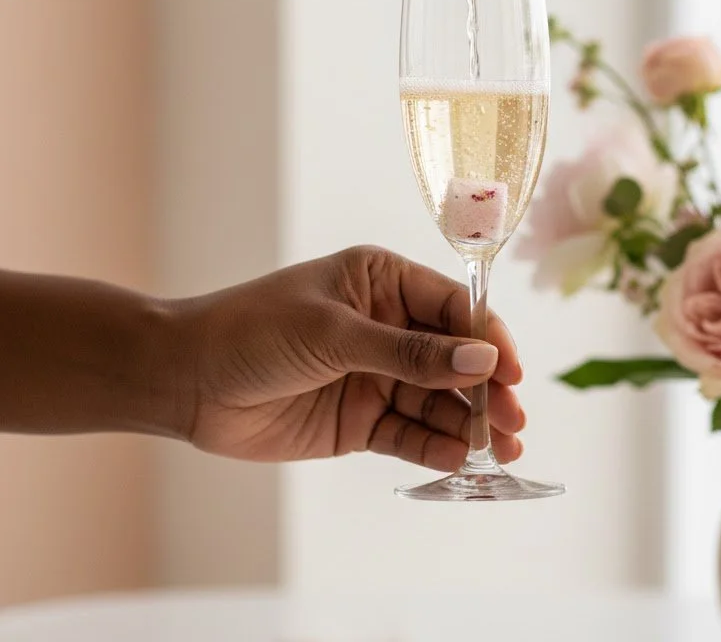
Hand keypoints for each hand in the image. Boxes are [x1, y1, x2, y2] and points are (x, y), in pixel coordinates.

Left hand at [178, 246, 525, 470]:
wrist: (185, 381)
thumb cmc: (254, 331)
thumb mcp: (335, 334)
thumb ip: (409, 352)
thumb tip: (482, 360)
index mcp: (384, 282)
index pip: (454, 308)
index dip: (488, 339)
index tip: (514, 372)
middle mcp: (388, 325)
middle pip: (454, 358)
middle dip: (487, 389)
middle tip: (514, 421)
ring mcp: (376, 374)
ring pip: (438, 400)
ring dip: (469, 424)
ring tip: (502, 450)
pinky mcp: (361, 419)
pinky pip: (408, 433)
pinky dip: (433, 446)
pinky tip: (457, 459)